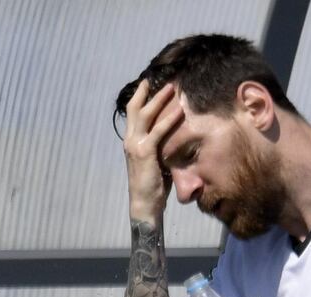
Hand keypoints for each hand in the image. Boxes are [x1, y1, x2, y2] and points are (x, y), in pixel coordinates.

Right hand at [123, 80, 183, 222]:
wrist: (144, 203)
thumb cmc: (152, 186)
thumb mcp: (155, 161)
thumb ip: (160, 147)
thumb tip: (174, 137)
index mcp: (130, 142)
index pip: (132, 114)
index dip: (139, 98)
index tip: (148, 85)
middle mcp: (130, 140)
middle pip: (134, 109)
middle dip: (146, 92)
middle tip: (157, 78)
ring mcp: (136, 145)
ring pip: (146, 115)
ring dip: (159, 99)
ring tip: (172, 87)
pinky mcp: (145, 152)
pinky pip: (159, 131)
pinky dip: (169, 119)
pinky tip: (180, 111)